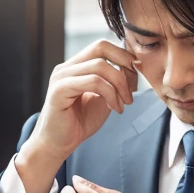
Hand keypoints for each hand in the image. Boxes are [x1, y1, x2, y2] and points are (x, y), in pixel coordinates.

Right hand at [16, 41, 139, 189]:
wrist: (58, 145)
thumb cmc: (78, 123)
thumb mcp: (103, 99)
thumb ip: (114, 83)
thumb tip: (133, 68)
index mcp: (76, 66)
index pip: (103, 47)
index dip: (124, 58)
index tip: (135, 80)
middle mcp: (67, 67)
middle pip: (101, 47)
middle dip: (124, 65)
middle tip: (132, 89)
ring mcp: (62, 77)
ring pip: (100, 66)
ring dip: (119, 85)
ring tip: (124, 104)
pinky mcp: (60, 90)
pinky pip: (93, 82)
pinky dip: (110, 94)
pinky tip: (115, 108)